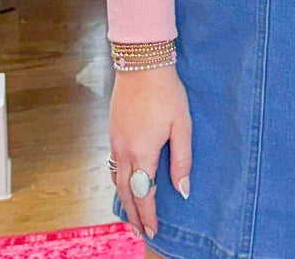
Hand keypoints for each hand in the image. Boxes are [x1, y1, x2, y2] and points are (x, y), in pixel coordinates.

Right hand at [109, 65, 191, 239]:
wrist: (141, 63)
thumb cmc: (166, 91)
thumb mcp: (181, 125)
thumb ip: (182, 160)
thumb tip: (182, 190)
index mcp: (143, 153)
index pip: (145, 193)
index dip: (149, 214)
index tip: (154, 231)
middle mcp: (124, 151)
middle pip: (127, 192)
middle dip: (134, 214)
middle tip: (141, 232)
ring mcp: (115, 140)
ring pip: (117, 179)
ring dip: (125, 198)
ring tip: (133, 212)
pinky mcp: (112, 130)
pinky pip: (113, 164)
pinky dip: (119, 180)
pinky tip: (125, 181)